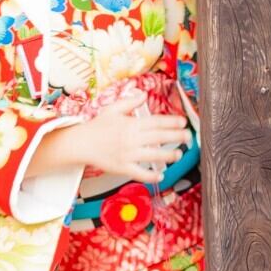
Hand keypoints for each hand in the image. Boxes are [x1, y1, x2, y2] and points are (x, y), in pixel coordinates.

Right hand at [36, 91, 191, 183]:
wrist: (81, 143)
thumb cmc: (98, 127)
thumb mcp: (113, 110)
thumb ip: (130, 102)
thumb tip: (144, 94)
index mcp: (131, 124)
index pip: (156, 121)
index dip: (172, 121)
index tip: (183, 122)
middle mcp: (132, 138)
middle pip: (159, 137)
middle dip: (177, 137)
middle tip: (189, 137)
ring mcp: (128, 154)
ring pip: (153, 155)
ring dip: (169, 155)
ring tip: (178, 155)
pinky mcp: (122, 167)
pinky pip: (140, 173)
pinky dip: (151, 176)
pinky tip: (160, 175)